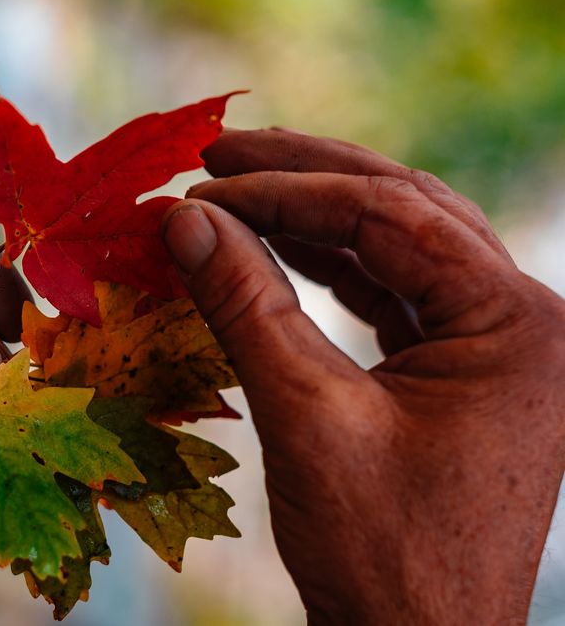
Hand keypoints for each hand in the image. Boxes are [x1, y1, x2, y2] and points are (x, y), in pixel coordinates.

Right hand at [162, 128, 564, 622]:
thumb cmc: (380, 553)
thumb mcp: (307, 417)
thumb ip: (246, 306)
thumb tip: (184, 220)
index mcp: (518, 324)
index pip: (391, 215)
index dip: (287, 192)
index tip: (202, 184)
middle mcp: (524, 321)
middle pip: (406, 209)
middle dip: (307, 177)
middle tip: (219, 154)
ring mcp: (498, 345)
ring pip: (402, 244)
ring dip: (316, 216)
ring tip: (235, 190)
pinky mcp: (463, 370)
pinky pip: (395, 293)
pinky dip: (330, 268)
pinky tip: (273, 250)